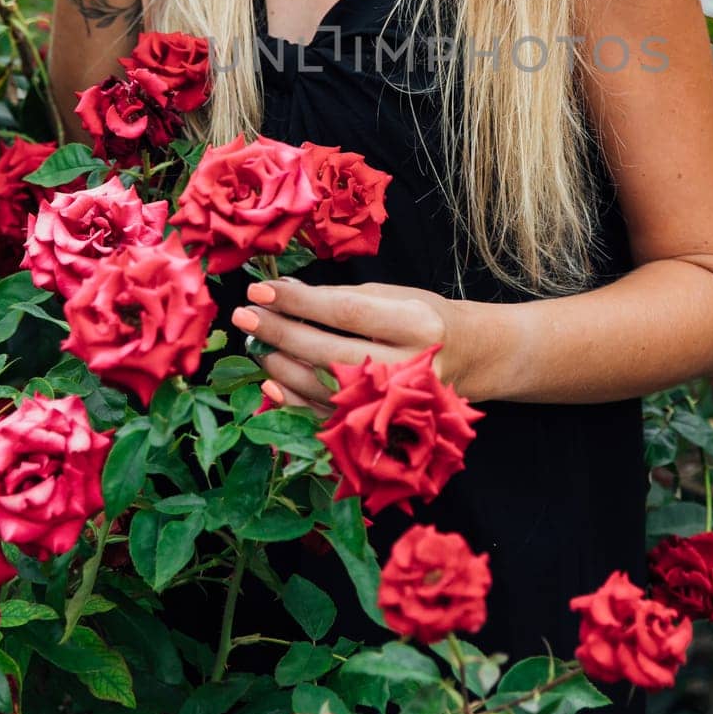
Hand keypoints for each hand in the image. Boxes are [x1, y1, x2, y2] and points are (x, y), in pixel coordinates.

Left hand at [230, 279, 479, 419]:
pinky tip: (271, 380)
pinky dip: (294, 400)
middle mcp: (407, 366)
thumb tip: (282, 292)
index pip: (345, 311)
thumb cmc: (424, 317)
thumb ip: (340, 296)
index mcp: (415, 323)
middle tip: (244, 315)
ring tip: (255, 342)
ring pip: (323, 388)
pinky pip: (328, 416)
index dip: (299, 301)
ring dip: (280, 365)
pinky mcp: (382, 425)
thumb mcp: (392, 295)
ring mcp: (395, 403)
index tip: (262, 288)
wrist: (468, 358)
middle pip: (328, 351)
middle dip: (280, 332)